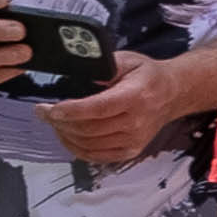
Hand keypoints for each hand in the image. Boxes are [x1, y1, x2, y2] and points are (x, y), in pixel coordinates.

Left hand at [50, 50, 195, 165]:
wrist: (172, 94)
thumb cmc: (147, 75)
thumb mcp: (126, 60)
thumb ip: (102, 68)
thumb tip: (77, 78)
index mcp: (135, 96)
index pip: (98, 108)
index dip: (71, 111)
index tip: (50, 108)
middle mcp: (136, 122)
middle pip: (89, 129)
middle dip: (60, 123)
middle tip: (43, 113)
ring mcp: (133, 140)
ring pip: (89, 145)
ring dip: (65, 135)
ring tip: (53, 123)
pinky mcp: (130, 151)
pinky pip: (97, 156)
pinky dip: (77, 148)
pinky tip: (67, 136)